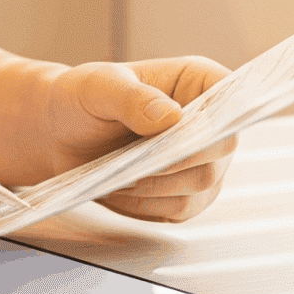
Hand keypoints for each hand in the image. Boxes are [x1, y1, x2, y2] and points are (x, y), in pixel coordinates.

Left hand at [0, 56, 235, 221]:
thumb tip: (171, 116)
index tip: (195, 130)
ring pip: (203, 186)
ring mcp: (201, 162)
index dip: (227, 115)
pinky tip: (123, 188)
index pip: (233, 98)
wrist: (59, 135)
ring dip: (159, 186)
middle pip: (220, 150)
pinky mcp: (185, 194)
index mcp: (197, 82)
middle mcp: (207, 124)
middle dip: (177, 160)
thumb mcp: (99, 87)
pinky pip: (181, 210)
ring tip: (121, 173)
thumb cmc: (81, 100)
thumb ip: (133, 97)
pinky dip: (149, 205)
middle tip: (137, 160)